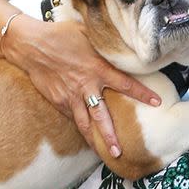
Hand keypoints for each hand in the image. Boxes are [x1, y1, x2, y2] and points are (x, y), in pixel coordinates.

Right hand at [2, 16, 160, 159]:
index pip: (126, 84)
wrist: (31, 45)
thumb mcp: (87, 34)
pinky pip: (72, 116)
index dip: (142, 94)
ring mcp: (71, 96)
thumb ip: (104, 44)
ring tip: (105, 154)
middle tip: (121, 151)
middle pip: (103, 116)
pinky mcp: (58, 100)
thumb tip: (121, 42)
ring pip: (85, 123)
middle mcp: (86, 86)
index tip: (157, 103)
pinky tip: (87, 136)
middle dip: (112, 135)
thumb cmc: (60, 35)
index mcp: (98, 68)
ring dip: (95, 140)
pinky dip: (81, 127)